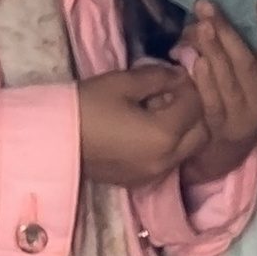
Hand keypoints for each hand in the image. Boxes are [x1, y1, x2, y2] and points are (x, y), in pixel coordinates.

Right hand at [77, 61, 207, 188]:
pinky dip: (168, 145)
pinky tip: (145, 131)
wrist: (54, 140)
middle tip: (171, 94)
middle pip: (202, 134)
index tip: (174, 74)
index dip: (189, 86)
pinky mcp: (141, 180)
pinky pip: (169, 161)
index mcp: (164, 133)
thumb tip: (178, 75)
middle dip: (194, 112)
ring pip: (188, 151)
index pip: (195, 107)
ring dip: (183, 130)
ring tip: (158, 111)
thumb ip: (157, 77)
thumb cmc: (86, 106)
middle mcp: (167, 159)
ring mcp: (155, 173)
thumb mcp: (122, 83)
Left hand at [178, 0, 256, 183]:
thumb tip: (200, 17)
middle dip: (226, 32)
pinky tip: (193, 61)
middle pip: (246, 61)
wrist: (224, 150)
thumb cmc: (229, 98)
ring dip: (212, 50)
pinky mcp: (221, 126)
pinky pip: (212, 100)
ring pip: (228, 79)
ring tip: (199, 26)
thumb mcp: (238, 74)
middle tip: (206, 7)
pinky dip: (203, 80)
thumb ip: (224, 48)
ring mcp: (242, 113)